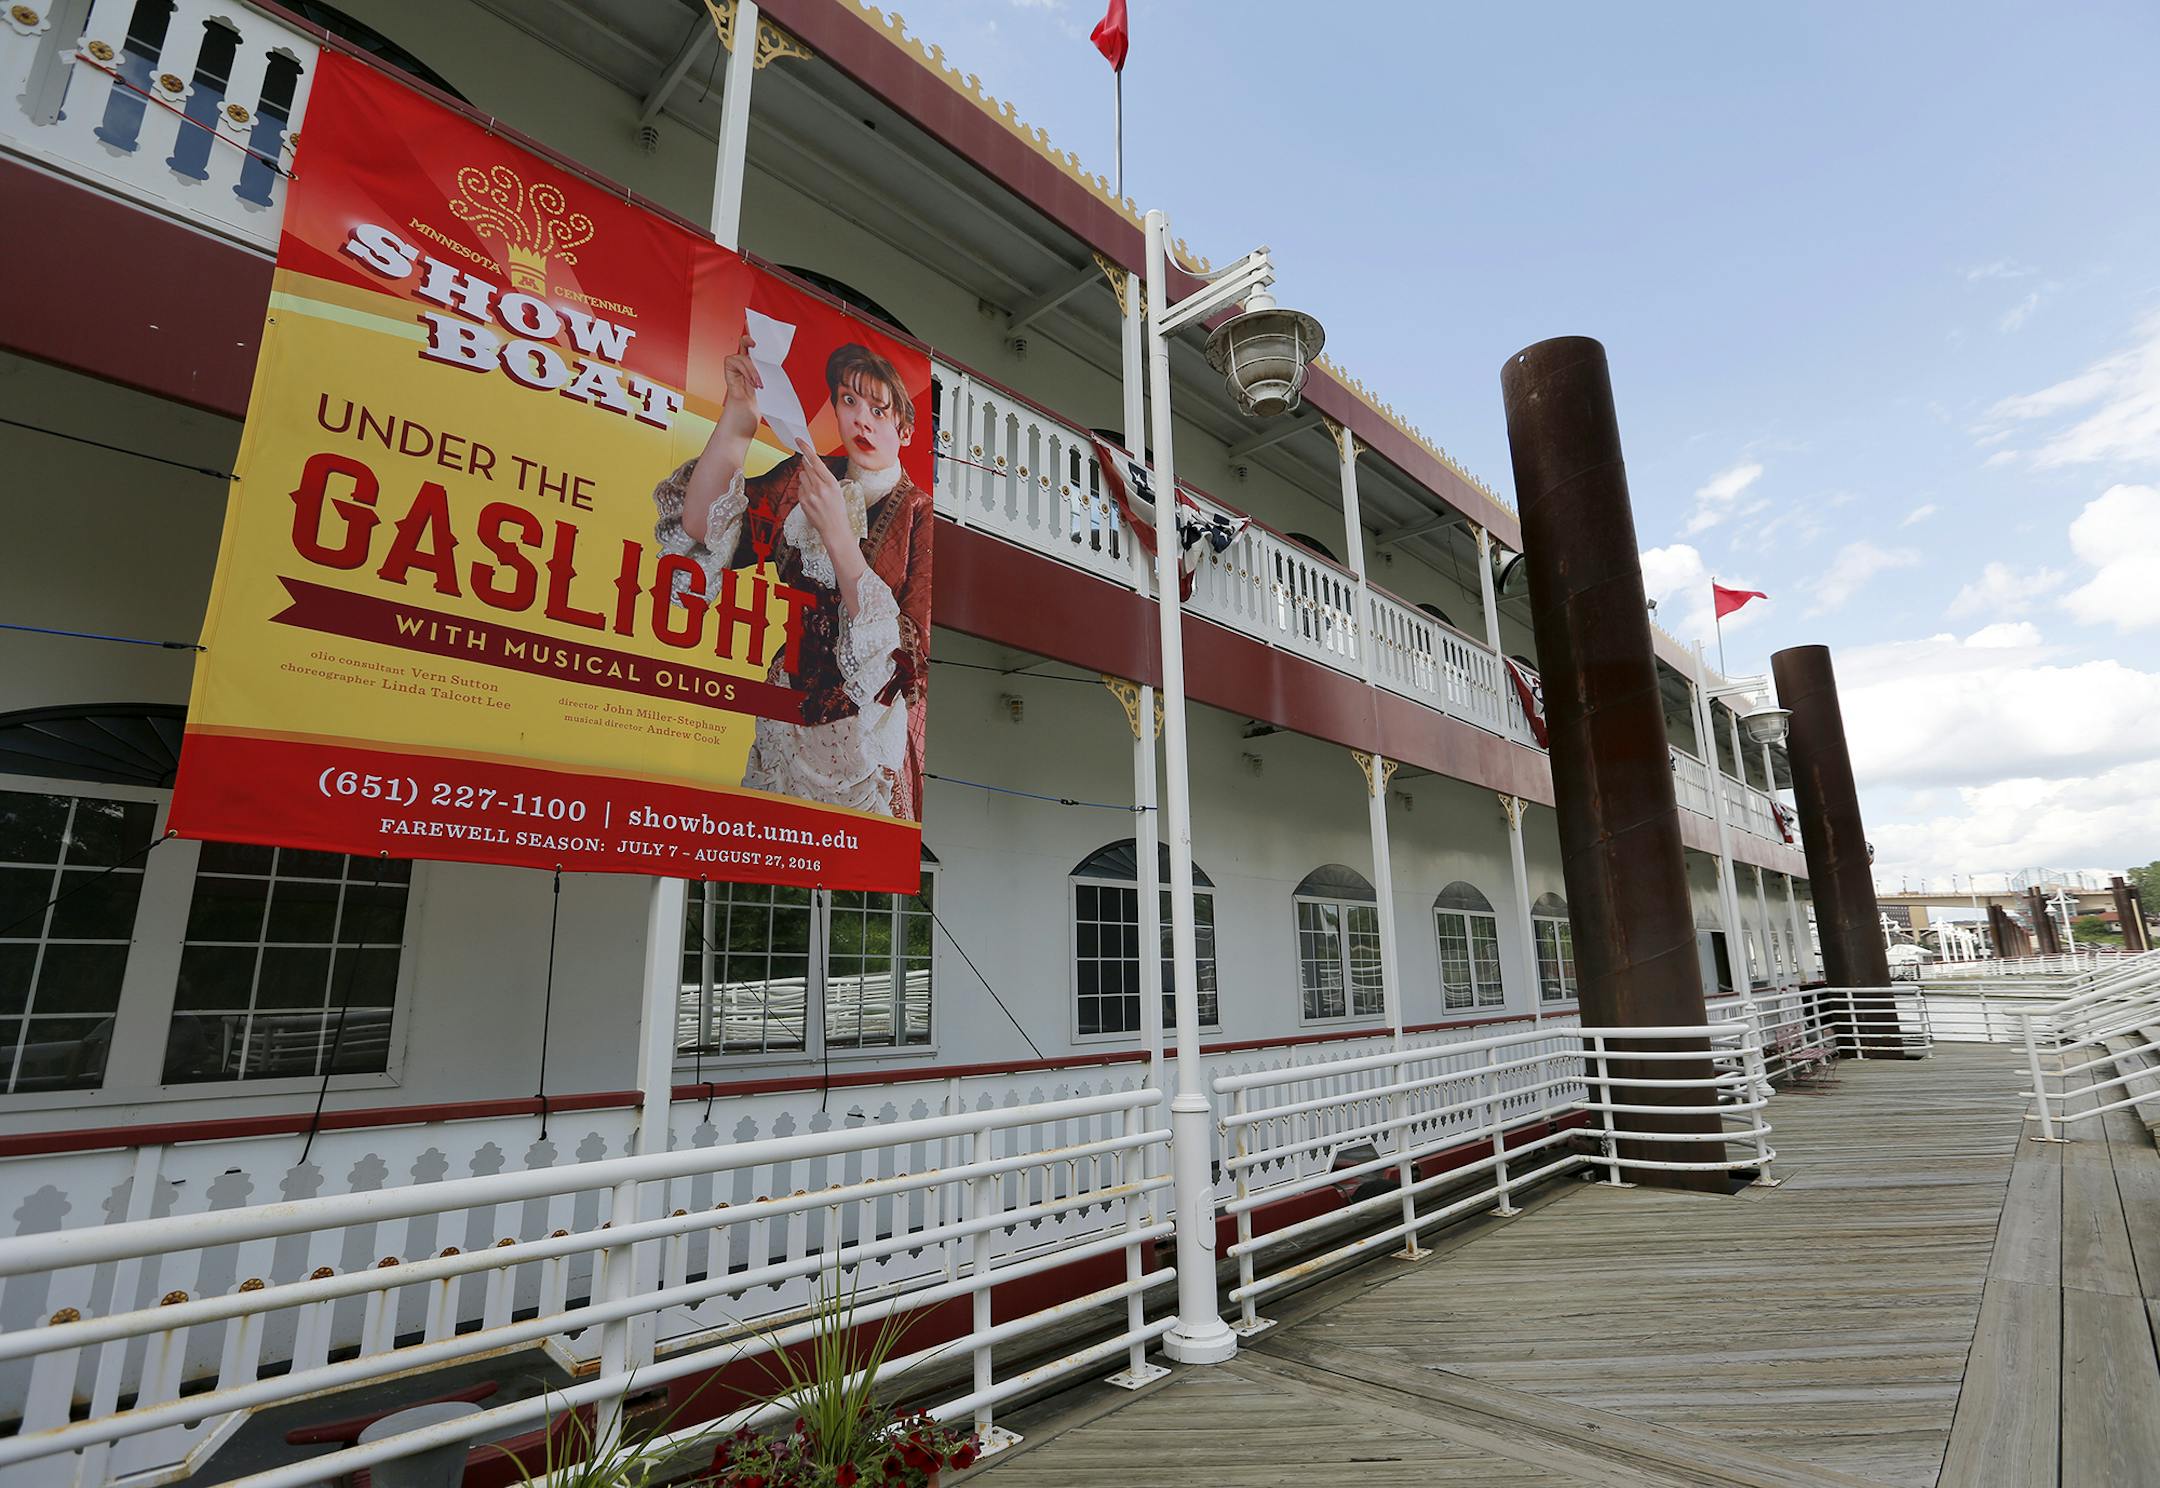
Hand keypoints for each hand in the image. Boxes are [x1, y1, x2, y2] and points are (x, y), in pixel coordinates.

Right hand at [717, 333, 762, 438]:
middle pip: (743, 346)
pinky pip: (733, 362)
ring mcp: (736, 374)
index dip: (754, 338)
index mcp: (753, 372)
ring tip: (760, 384)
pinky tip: (754, 383)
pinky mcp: (730, 378)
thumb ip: (770, 381)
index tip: (757, 325)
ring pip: (740, 356)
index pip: (754, 351)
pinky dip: (746, 369)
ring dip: (752, 366)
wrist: (742, 427)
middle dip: (748, 338)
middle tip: (756, 340)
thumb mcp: (769, 394)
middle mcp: (743, 371)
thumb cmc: (755, 414)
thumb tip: (784, 377)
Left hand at [795, 440, 868, 612]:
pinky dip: (804, 491)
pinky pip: (800, 489)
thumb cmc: (838, 511)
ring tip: (816, 491)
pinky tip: (812, 499)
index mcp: (831, 483)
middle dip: (807, 466)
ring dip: (806, 480)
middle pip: (806, 467)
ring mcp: (810, 496)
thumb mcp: (837, 491)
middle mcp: (820, 488)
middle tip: (811, 471)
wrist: (835, 530)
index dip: (806, 449)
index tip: (799, 440)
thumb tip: (810, 467)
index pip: (815, 461)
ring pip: (802, 478)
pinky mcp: (804, 503)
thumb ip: (824, 479)